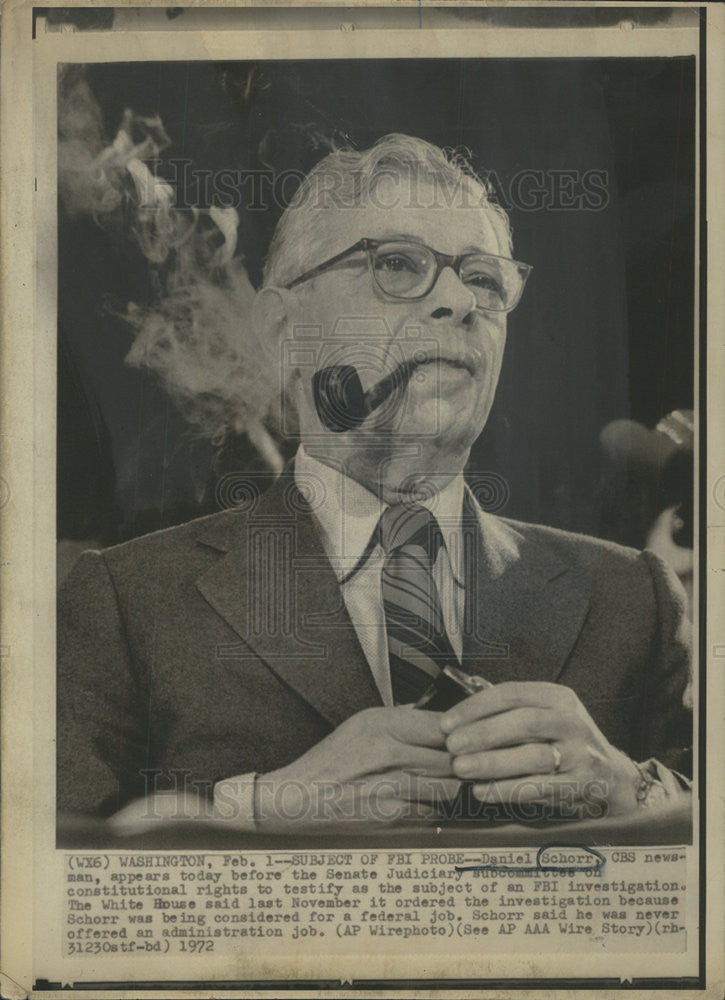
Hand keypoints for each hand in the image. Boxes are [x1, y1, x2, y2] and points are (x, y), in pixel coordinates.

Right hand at [253, 706, 459, 832]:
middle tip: (464, 760)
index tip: (463, 735)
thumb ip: (401, 717)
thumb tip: (435, 716)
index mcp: (383, 725)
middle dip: (462, 759)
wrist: (300, 799)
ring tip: (445, 780)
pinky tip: (423, 801)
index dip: (460, 731)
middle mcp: (392, 755)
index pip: (443, 724)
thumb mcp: (361, 723)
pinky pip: (433, 811)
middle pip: (452, 756)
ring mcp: (394, 789)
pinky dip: (435, 807)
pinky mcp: (395, 818)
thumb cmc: (331, 759)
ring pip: (449, 786)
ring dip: (452, 785)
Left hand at [440, 682, 640, 818]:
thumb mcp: (545, 716)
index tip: (447, 723)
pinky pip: (541, 787)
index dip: (475, 707)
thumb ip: (509, 713)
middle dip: (483, 733)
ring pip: (532, 755)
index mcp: (558, 697)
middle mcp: (572, 720)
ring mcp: (581, 752)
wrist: (614, 779)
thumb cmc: (564, 744)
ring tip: (461, 768)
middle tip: (452, 746)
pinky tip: (482, 792)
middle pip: (523, 721)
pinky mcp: (584, 783)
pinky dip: (508, 789)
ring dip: (492, 762)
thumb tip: (457, 717)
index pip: (511, 694)